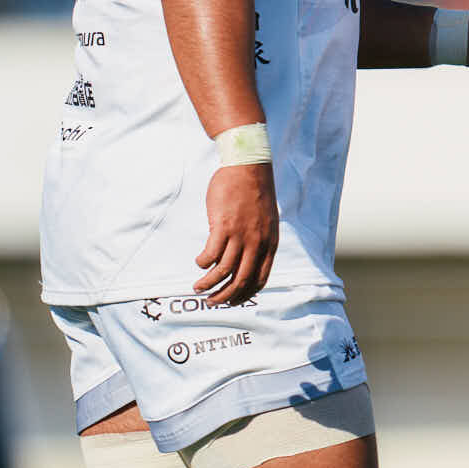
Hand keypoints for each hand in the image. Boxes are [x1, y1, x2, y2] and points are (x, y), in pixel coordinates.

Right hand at [195, 163, 278, 304]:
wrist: (248, 166)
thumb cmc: (254, 192)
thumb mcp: (265, 221)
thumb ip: (258, 241)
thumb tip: (242, 260)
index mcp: (269, 243)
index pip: (259, 279)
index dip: (244, 294)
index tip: (232, 300)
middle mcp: (257, 242)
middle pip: (241, 280)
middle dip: (225, 296)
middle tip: (212, 301)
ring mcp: (240, 235)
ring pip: (223, 271)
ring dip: (209, 284)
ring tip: (199, 287)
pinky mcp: (223, 225)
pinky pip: (211, 254)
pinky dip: (203, 263)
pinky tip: (199, 262)